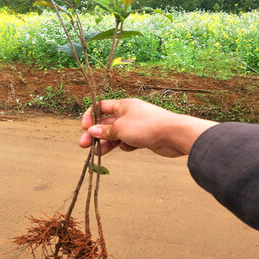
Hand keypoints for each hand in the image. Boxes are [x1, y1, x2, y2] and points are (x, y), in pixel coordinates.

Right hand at [79, 98, 217, 156]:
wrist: (173, 135)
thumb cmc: (147, 126)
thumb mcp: (120, 127)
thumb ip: (105, 130)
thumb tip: (92, 131)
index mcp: (123, 105)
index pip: (101, 107)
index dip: (90, 117)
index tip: (84, 128)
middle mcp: (129, 114)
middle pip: (106, 123)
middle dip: (95, 134)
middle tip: (84, 145)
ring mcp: (136, 126)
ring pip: (116, 134)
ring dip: (107, 142)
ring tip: (98, 152)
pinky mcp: (143, 137)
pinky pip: (128, 141)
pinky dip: (125, 145)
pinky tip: (127, 148)